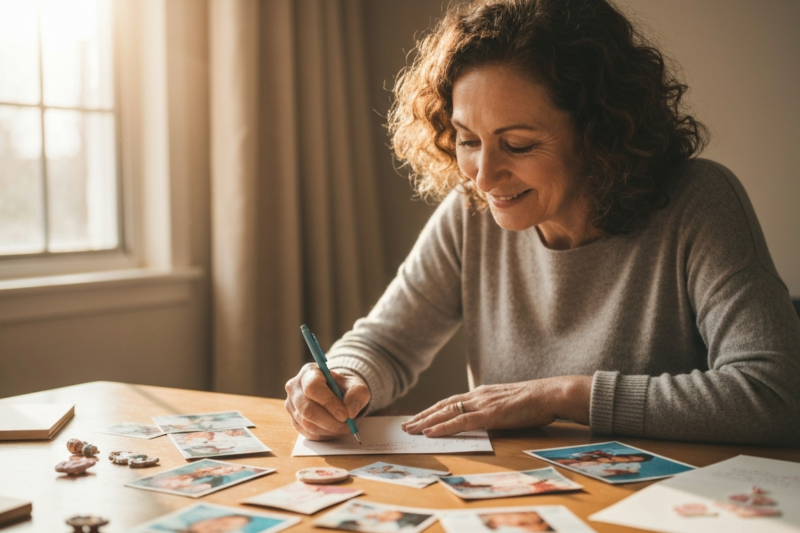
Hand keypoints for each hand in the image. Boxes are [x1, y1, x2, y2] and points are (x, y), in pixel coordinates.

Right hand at [285, 363, 369, 440]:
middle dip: (330, 421)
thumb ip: (357, 393)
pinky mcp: (293, 419)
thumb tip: (350, 411)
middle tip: (347, 426)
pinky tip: (334, 431)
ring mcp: (291, 404)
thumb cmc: (343, 388)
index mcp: (309, 372)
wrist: (336, 394)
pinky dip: (323, 435)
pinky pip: (306, 432)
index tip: (344, 414)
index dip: (329, 402)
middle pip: (307, 409)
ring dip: (328, 430)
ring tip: (344, 428)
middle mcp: (295, 387)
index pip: (313, 387)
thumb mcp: (356, 385)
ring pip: (306, 423)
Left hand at [401, 376, 591, 436]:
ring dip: (426, 421)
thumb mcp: (508, 405)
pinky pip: (461, 421)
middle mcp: (477, 396)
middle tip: (405, 425)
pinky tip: (429, 432)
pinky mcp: (489, 414)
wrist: (550, 394)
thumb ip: (493, 411)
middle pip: (443, 406)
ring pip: (446, 413)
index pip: (451, 401)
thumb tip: (485, 421)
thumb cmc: (535, 402)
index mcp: (482, 394)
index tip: (419, 417)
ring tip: (410, 429)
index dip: (433, 410)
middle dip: (423, 416)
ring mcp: (482, 404)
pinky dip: (443, 427)